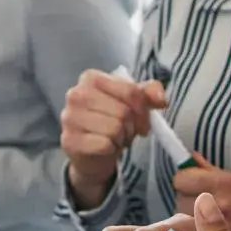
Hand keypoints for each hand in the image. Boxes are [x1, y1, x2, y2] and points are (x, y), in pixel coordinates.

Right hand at [60, 69, 165, 206]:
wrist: (91, 152)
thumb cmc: (111, 121)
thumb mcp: (132, 103)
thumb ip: (149, 93)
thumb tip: (160, 98)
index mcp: (91, 78)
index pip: (130, 91)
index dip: (144, 110)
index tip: (144, 121)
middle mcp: (76, 94)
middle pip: (123, 111)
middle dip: (132, 126)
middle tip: (127, 132)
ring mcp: (70, 117)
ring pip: (115, 129)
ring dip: (122, 139)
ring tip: (115, 138)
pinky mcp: (70, 140)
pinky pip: (104, 145)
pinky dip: (111, 149)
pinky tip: (106, 147)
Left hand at [172, 165, 230, 230]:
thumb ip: (214, 172)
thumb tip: (192, 159)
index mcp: (224, 185)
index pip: (181, 179)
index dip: (186, 182)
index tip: (193, 186)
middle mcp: (217, 208)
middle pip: (179, 202)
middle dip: (188, 204)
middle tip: (204, 210)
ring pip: (184, 225)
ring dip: (191, 225)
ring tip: (211, 228)